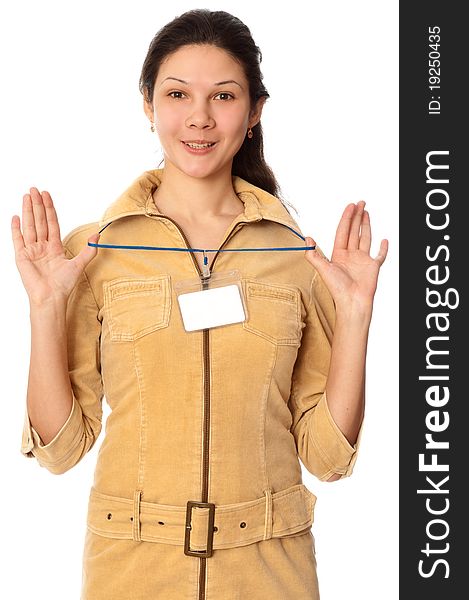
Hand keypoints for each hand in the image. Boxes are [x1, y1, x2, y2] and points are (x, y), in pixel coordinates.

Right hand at [11, 187, 99, 305]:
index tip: (47, 195)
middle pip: (39, 221)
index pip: (52, 223)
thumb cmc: (64, 285)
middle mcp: (42, 247)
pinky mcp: (21, 257)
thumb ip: (89, 250)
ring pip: (29, 226)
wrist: (51, 297)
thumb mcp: (79, 264)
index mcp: (54, 247)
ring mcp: (31, 251)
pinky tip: (15, 216)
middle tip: (35, 189)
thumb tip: (98, 235)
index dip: (50, 209)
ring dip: (28, 211)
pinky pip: (17, 239)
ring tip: (26, 196)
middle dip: (37, 205)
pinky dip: (16, 228)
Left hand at [304, 201, 387, 309]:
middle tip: (360, 203)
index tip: (350, 206)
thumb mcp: (322, 269)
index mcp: (339, 254)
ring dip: (366, 225)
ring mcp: (363, 260)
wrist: (352, 301)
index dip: (346, 218)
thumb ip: (313, 254)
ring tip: (366, 212)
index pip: (343, 231)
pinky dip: (383, 248)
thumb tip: (306, 239)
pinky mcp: (373, 267)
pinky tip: (384, 240)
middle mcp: (351, 255)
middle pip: (354, 231)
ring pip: (365, 238)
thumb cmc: (337, 288)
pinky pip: (380, 255)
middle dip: (356, 216)